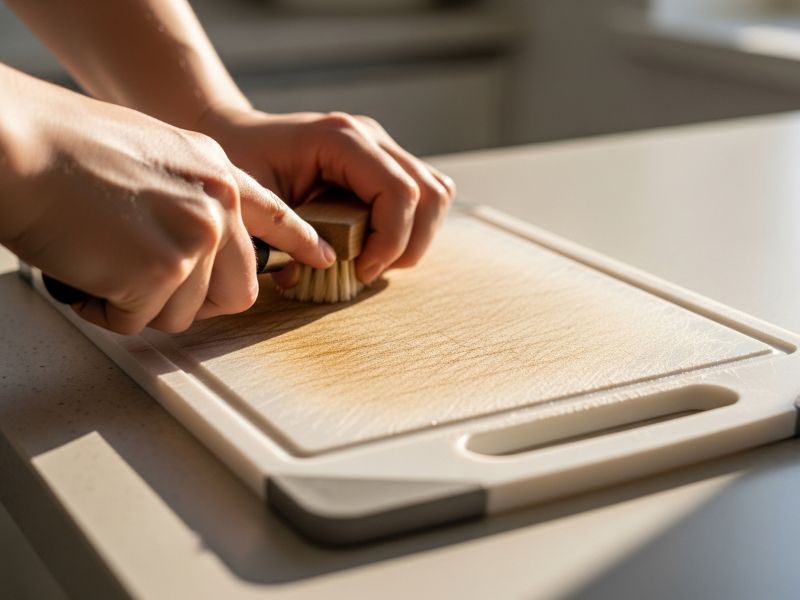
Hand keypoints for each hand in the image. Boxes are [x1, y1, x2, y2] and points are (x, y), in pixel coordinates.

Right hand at [3, 82, 334, 333]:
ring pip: (185, 313)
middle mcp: (218, 203)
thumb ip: (190, 193)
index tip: (322, 259)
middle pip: (238, 291)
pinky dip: (108, 311)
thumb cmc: (65, 149)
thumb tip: (201, 242)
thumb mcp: (154, 153)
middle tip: (148, 284)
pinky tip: (86, 272)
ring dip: (140, 303)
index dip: (300, 242)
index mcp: (216, 171)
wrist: (18, 145)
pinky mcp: (164, 269)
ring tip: (102, 260)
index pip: (274, 215)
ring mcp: (196, 236)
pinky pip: (140, 322)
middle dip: (194, 301)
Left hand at [195, 107, 456, 284]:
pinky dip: (412, 227)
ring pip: (436, 194)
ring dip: (415, 237)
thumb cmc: (242, 163)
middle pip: (429, 194)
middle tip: (367, 270)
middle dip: (408, 245)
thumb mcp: (253, 201)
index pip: (399, 192)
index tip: (360, 271)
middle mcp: (370, 137)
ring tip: (375, 258)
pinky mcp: (386, 163)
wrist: (239, 135)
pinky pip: (424, 195)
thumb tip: (317, 272)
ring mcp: (382, 147)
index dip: (390, 241)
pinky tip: (377, 242)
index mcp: (340, 138)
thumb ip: (283, 236)